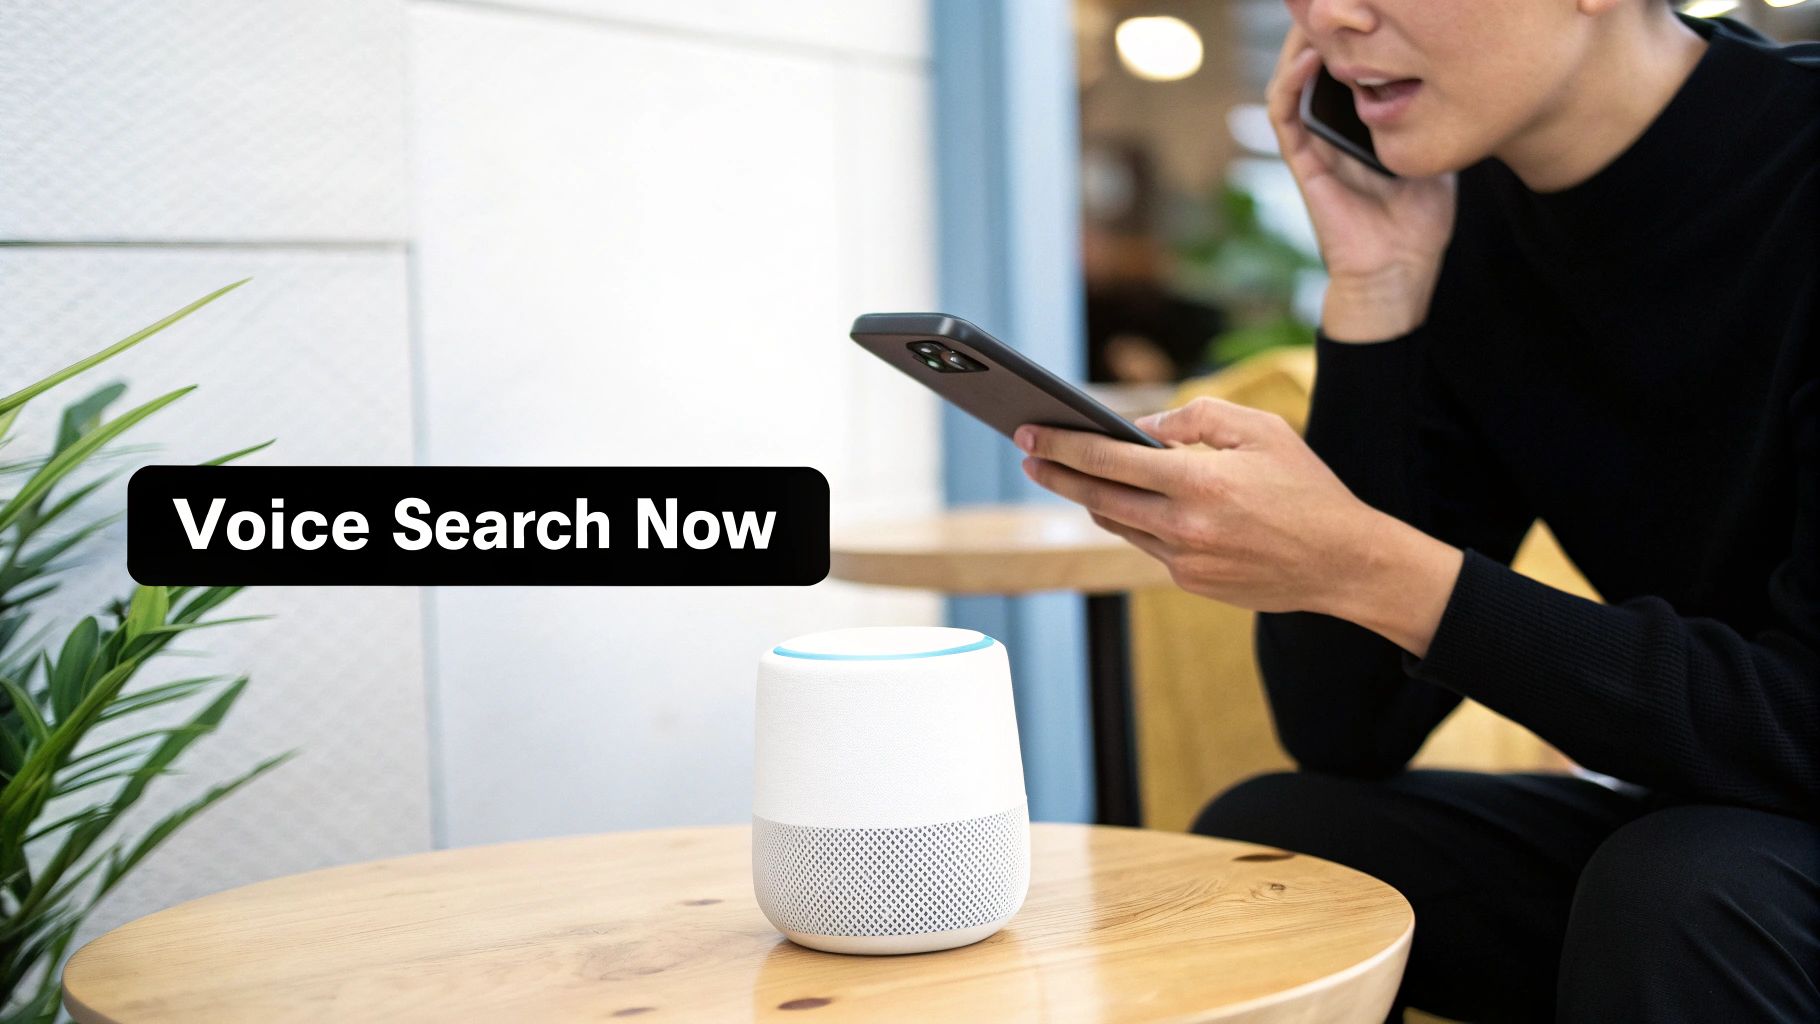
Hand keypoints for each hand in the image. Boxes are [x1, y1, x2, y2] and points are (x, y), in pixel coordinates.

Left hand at [1014, 400, 1463, 655]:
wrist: (1343, 562)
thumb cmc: (1306, 487)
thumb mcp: (1261, 430)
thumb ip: (1198, 417)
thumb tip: (1143, 428)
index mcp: (1198, 481)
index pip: (1107, 459)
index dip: (1061, 445)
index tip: (1028, 433)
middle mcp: (1183, 526)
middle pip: (1096, 497)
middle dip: (1056, 473)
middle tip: (1027, 455)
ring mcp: (1184, 561)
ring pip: (1118, 524)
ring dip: (1092, 499)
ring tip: (1073, 474)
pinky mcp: (1190, 584)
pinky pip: (1149, 545)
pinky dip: (1138, 521)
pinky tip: (1131, 503)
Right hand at [1267, 25, 1455, 340]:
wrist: (1398, 271)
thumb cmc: (1417, 222)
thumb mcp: (1436, 150)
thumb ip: (1433, 115)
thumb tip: (1459, 74)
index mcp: (1358, 125)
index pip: (1346, 67)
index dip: (1353, 35)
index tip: (1373, 8)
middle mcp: (1329, 129)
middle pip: (1314, 65)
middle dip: (1324, 28)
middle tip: (1340, 1)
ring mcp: (1311, 145)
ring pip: (1291, 80)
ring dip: (1300, 45)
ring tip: (1318, 15)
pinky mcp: (1301, 163)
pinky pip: (1284, 115)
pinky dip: (1290, 83)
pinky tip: (1309, 58)